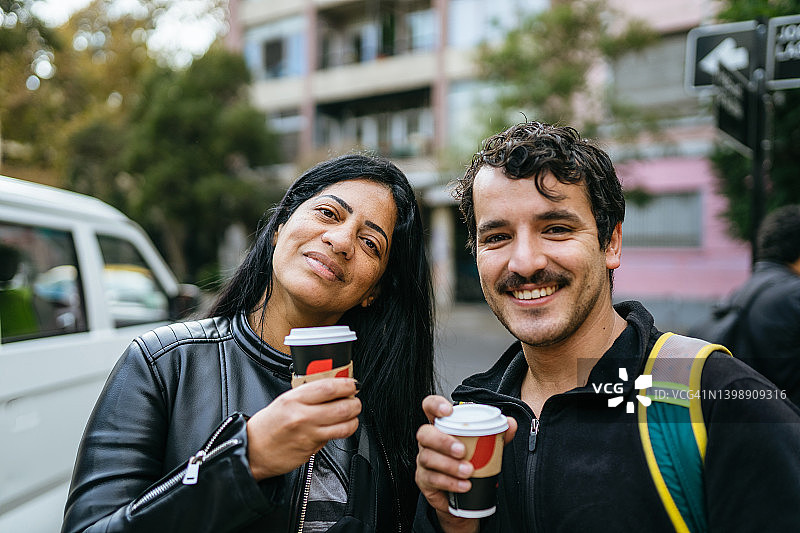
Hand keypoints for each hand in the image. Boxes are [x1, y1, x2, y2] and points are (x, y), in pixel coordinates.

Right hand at [246, 377, 359, 479]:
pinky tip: (341, 427)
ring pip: (344, 425)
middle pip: (341, 407)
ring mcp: (308, 434)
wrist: (253, 450)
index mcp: (293, 399)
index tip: (353, 384)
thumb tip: (334, 389)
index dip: (346, 384)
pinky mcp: (311, 448)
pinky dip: (343, 431)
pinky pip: (334, 437)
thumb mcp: (285, 401)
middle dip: (354, 403)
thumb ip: (308, 394)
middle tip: (355, 400)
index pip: (327, 388)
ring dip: (354, 419)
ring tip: (352, 415)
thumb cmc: (268, 425)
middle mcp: (301, 416)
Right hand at [415, 396, 516, 532]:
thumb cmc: (469, 460)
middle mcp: (428, 441)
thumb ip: (496, 433)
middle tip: (462, 451)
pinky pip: (431, 480)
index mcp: (441, 426)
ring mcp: (423, 460)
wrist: (462, 492)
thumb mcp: (484, 445)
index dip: (435, 405)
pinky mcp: (424, 480)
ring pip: (428, 458)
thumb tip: (511, 424)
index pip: (429, 407)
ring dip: (449, 465)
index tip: (448, 411)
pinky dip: (449, 483)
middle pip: (424, 434)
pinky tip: (463, 486)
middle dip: (443, 441)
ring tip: (468, 471)